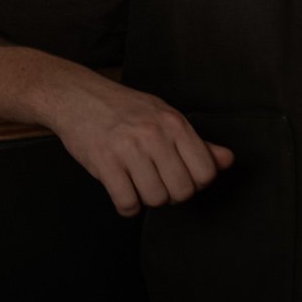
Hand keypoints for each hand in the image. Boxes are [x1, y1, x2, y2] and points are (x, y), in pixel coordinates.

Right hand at [40, 72, 234, 216]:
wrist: (74, 95)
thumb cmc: (121, 108)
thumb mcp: (163, 115)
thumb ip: (195, 141)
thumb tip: (227, 160)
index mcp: (173, 122)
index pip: (206, 173)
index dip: (194, 182)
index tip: (177, 175)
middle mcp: (153, 134)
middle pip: (182, 192)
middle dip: (170, 194)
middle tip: (155, 180)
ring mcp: (128, 147)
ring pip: (155, 199)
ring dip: (146, 199)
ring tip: (135, 182)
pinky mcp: (103, 160)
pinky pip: (127, 203)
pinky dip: (126, 206)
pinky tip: (121, 189)